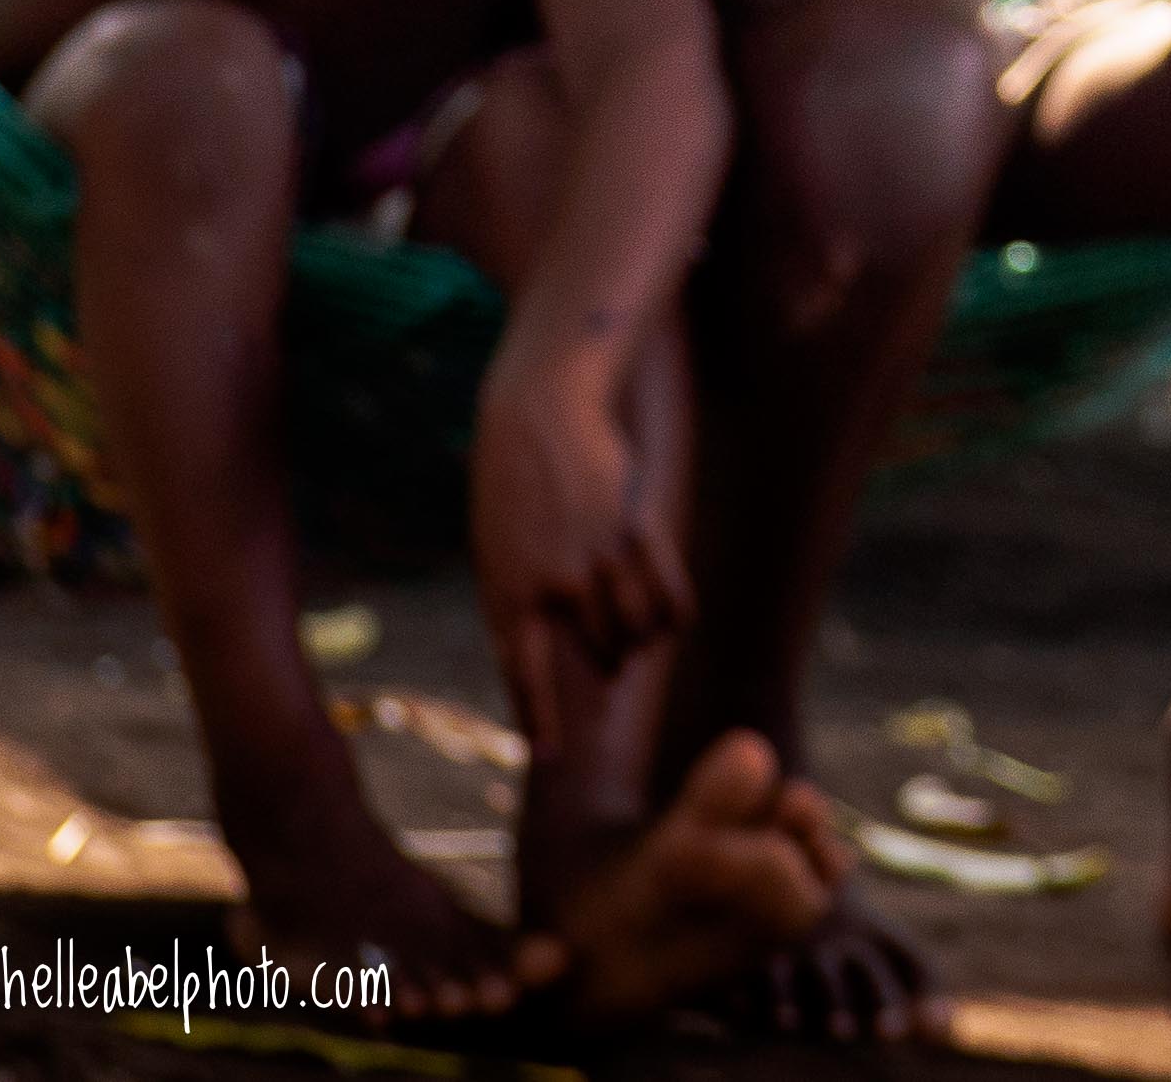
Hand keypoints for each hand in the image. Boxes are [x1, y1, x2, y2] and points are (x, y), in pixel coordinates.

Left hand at [470, 350, 689, 751]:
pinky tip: (673, 618)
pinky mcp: (637, 527)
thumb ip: (520, 607)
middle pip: (602, 653)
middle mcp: (554, 584)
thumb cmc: (509, 488)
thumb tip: (547, 657)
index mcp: (508, 593)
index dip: (540, 721)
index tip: (548, 758)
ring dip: (641, 637)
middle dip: (611, 664)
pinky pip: (671, 595)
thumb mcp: (496, 554)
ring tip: (635, 630)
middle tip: (612, 666)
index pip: (527, 676)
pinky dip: (674, 612)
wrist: (536, 412)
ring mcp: (599, 557)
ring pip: (639, 629)